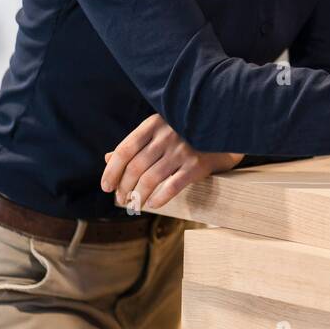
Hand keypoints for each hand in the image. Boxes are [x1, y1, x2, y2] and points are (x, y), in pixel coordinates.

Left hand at [100, 114, 243, 211]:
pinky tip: (152, 204)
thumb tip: (106, 159)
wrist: (224, 131)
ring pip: (151, 179)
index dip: (111, 171)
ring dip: (138, 196)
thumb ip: (135, 144)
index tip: (106, 187)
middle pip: (135, 167)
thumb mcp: (159, 131)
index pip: (125, 149)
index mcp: (154, 124)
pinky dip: (159, 199)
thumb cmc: (185, 132)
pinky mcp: (197, 165)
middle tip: (121, 199)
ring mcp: (183, 150)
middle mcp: (167, 135)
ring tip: (134, 204)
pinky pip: (172, 186)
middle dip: (124, 187)